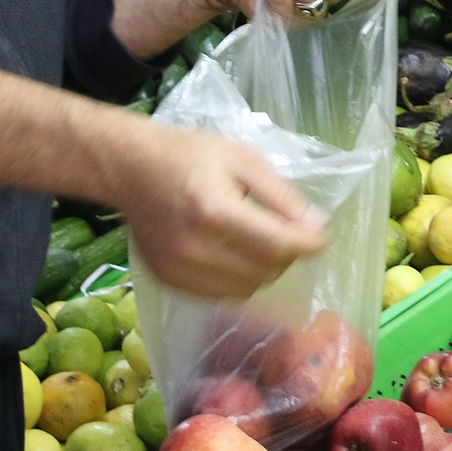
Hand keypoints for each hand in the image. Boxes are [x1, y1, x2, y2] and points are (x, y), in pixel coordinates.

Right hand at [118, 124, 328, 297]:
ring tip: (258, 242)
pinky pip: (221, 295)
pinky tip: (234, 254)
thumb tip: (316, 226)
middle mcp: (196, 248)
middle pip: (265, 270)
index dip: (308, 245)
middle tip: (286, 231)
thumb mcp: (242, 158)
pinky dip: (238, 280)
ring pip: (247, 290)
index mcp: (215, 211)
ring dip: (264, 270)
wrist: (130, 168)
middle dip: (286, 254)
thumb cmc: (190, 155)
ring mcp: (179, 270)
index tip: (321, 238)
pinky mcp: (169, 282)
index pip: (277, 245)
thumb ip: (281, 195)